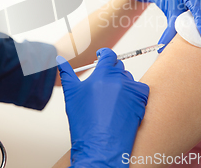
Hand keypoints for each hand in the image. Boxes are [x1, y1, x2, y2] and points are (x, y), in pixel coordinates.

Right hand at [57, 48, 148, 167]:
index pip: (108, 55)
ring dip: (121, 83)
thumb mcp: (71, 95)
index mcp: (102, 75)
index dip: (105, 54)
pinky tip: (123, 103)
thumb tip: (59, 60)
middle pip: (118, 66)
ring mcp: (132, 89)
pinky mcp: (141, 100)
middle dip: (111, 71)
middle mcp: (119, 79)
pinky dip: (133, 93)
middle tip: (104, 83)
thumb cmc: (85, 123)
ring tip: (111, 99)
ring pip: (128, 78)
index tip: (102, 56)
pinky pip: (140, 89)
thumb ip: (67, 74)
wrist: (100, 146)